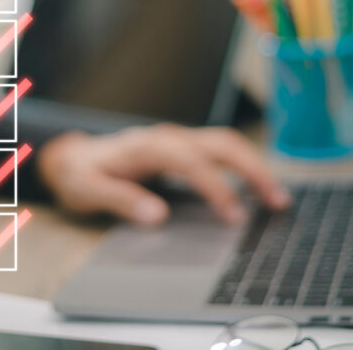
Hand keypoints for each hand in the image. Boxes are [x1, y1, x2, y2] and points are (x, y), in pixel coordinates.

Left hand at [38, 124, 291, 224]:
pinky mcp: (185, 147)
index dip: (216, 187)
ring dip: (256, 166)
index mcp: (147, 146)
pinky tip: (259, 188)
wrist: (73, 156)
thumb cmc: (81, 174)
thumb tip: (157, 215)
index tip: (234, 216)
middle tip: (277, 202)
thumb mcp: (88, 191)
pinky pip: (221, 151)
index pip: (191, 161)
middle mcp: (168, 137)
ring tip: (278, 198)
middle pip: (221, 144)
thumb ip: (120, 201)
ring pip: (227, 144)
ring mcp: (179, 139)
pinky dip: (245, 166)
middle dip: (253, 169)